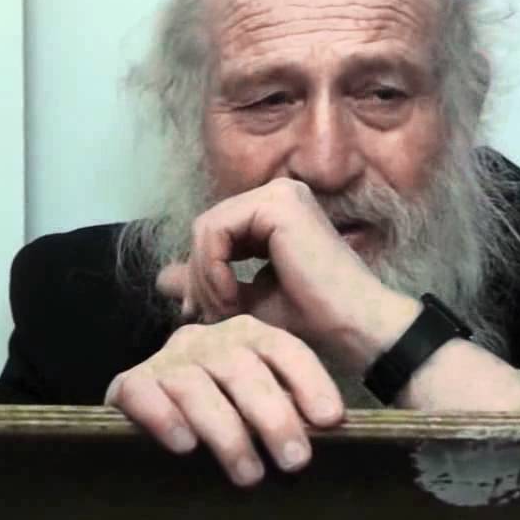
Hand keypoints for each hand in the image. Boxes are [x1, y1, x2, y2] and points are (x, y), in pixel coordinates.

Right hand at [104, 314, 344, 486]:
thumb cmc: (221, 417)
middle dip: (273, 416)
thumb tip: (327, 428)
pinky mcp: (129, 383)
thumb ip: (286, 408)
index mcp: (246, 336)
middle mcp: (206, 340)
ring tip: (249, 474)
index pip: (283, 349)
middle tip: (294, 460)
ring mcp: (167, 359)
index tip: (331, 419)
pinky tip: (185, 446)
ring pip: (196, 386)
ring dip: (226, 433)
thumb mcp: (257, 406)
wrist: (153, 418)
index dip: (309, 382)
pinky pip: (143, 393)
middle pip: (243, 368)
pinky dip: (164, 418)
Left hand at [161, 177, 419, 371]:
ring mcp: (280, 193)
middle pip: (207, 228)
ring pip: (207, 229)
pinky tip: (231, 300)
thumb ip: (208, 283)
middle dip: (199, 277)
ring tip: (224, 313)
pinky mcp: (277, 203)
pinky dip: (213, 269)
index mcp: (276, 212)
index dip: (201, 274)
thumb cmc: (315, 320)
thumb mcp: (246, 301)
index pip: (215, 232)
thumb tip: (162, 278)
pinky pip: (215, 230)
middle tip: (208, 318)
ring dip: (206, 278)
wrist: (356, 327)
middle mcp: (280, 193)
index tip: (202, 316)